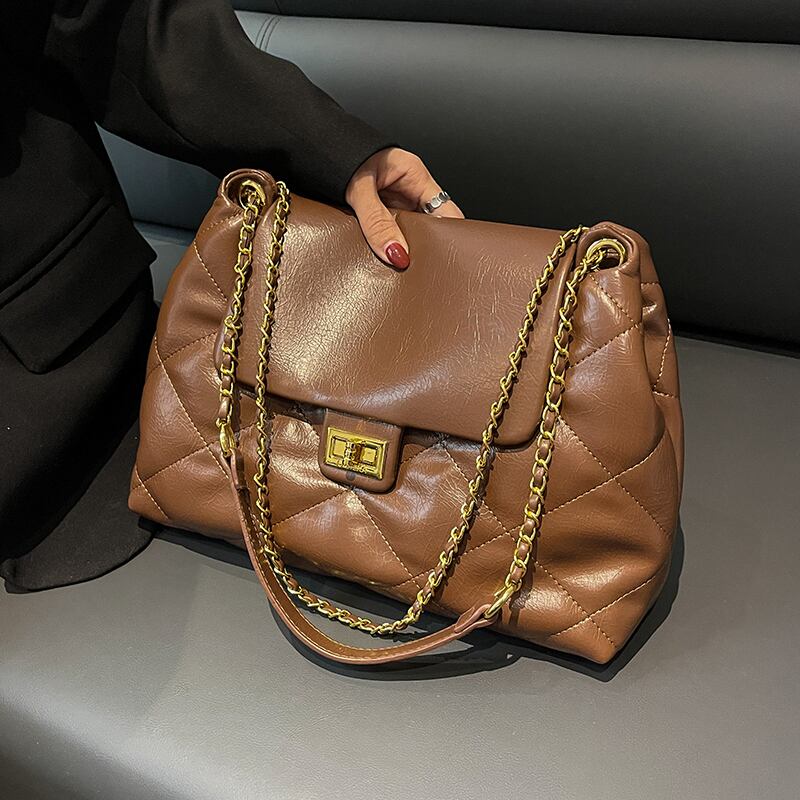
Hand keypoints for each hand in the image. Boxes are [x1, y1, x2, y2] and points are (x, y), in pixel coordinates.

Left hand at [345, 147, 463, 268]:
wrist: (313, 144)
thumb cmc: (338, 151)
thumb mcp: (359, 189)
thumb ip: (376, 222)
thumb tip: (396, 253)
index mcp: (415, 175)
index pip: (448, 212)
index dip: (450, 236)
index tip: (446, 258)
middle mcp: (409, 189)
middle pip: (430, 226)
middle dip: (425, 247)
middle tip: (419, 268)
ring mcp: (394, 202)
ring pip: (408, 232)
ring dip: (403, 247)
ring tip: (401, 266)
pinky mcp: (379, 212)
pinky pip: (389, 232)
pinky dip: (387, 245)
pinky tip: (383, 257)